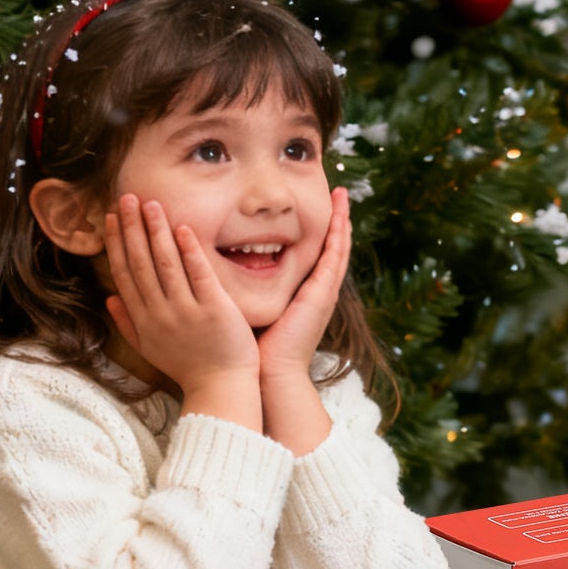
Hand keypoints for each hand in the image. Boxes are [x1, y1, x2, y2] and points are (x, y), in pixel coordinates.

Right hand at [104, 196, 261, 427]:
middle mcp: (160, 314)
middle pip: (140, 263)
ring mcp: (186, 312)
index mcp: (144, 321)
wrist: (221, 388)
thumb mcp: (150, 350)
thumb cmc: (189, 368)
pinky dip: (189, 251)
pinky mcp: (213, 310)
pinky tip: (183, 228)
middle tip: (127, 197)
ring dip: (156, 231)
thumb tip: (108, 299)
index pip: (124, 274)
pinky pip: (198, 274)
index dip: (117, 243)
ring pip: (165, 264)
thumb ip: (128, 324)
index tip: (113, 218)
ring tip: (151, 204)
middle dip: (132, 228)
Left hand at [254, 188, 349, 382]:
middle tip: (339, 193)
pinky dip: (338, 235)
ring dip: (342, 221)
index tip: (315, 209)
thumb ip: (248, 292)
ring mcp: (324, 292)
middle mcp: (318, 291)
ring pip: (337, 248)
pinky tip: (339, 215)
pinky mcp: (322, 294)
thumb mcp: (256, 312)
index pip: (315, 256)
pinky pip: (334, 258)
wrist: (272, 374)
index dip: (317, 232)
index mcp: (304, 296)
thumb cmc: (258, 350)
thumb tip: (225, 275)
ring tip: (343, 195)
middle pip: (331, 248)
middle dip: (336, 221)